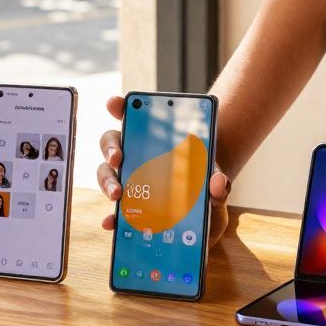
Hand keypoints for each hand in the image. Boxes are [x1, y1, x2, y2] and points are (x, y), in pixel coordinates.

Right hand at [96, 95, 231, 246]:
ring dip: (107, 182)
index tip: (114, 103)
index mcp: (153, 140)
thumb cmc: (205, 184)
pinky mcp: (129, 207)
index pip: (131, 116)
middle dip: (111, 148)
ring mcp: (129, 180)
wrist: (204, 211)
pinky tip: (110, 222)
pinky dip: (110, 217)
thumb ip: (219, 182)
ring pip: (106, 174)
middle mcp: (135, 156)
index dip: (119, 107)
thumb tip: (217, 182)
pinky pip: (114, 210)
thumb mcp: (216, 180)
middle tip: (119, 158)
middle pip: (111, 144)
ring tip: (117, 194)